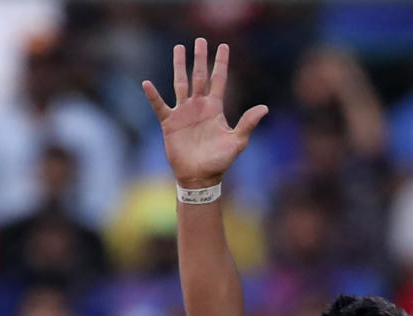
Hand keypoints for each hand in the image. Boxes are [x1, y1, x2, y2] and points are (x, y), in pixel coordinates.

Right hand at [143, 40, 267, 188]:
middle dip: (200, 58)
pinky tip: (147, 84)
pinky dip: (153, 96)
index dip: (221, 63)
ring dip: (179, 66)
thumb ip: (248, 123)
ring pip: (180, 83)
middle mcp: (199, 106)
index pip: (219, 80)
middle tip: (200, 40)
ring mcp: (184, 112)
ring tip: (179, 48)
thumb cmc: (219, 162)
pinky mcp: (170, 123)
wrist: (200, 178)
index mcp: (215, 108)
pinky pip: (160, 105)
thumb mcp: (236, 142)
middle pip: (199, 76)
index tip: (223, 46)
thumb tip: (265, 108)